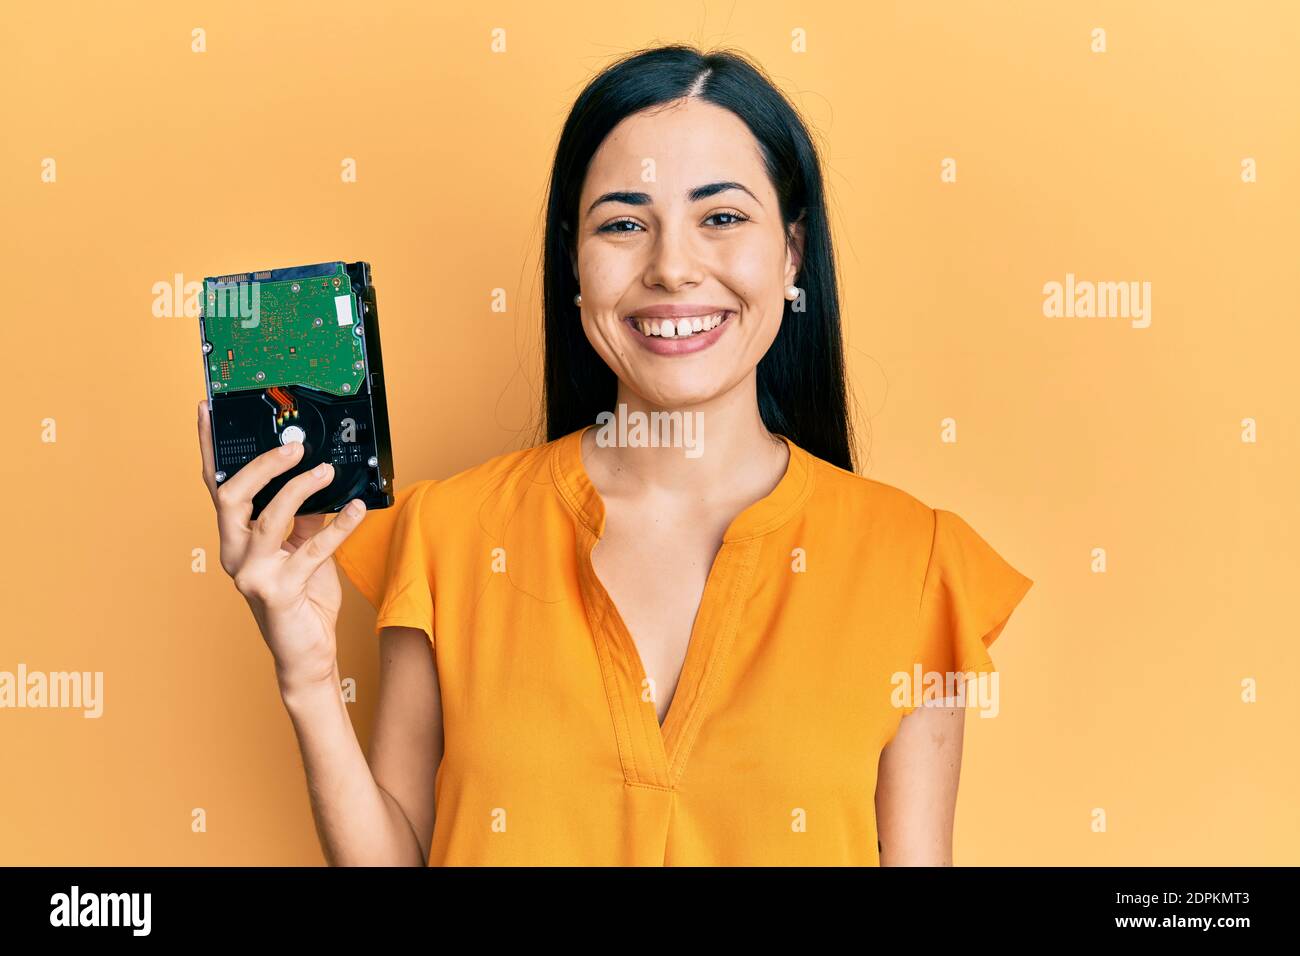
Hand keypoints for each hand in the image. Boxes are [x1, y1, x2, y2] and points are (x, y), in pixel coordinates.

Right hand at [197, 398, 366, 690]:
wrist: (307, 653)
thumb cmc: (303, 599)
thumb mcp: (304, 548)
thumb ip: (304, 515)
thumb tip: (317, 474)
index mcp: (234, 538)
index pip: (217, 485)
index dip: (209, 448)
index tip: (209, 410)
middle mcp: (234, 555)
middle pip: (232, 497)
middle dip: (263, 466)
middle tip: (294, 445)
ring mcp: (253, 575)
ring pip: (268, 520)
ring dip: (300, 489)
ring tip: (327, 471)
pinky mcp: (280, 593)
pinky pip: (311, 551)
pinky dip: (339, 527)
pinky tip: (358, 509)